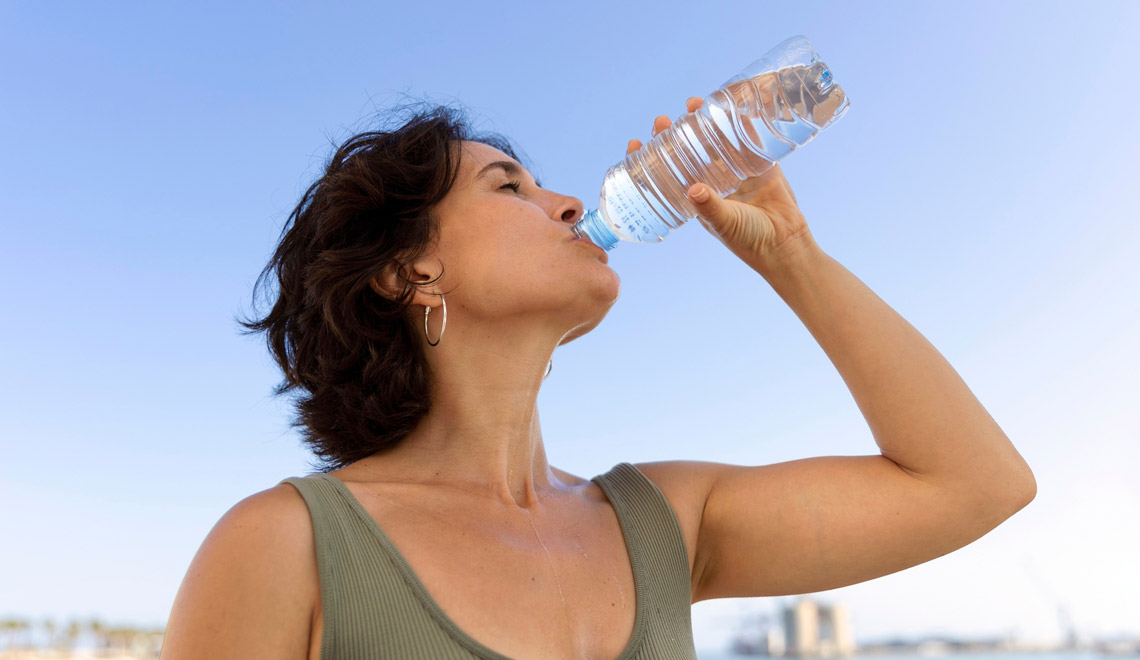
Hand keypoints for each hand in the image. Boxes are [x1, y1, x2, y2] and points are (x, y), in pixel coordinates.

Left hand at [627, 97, 821, 274]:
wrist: (785, 243)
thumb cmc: (748, 240)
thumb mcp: (724, 223)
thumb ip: (710, 206)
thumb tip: (694, 189)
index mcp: (698, 197)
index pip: (668, 173)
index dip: (651, 159)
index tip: (636, 144)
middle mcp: (714, 181)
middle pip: (689, 151)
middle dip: (674, 134)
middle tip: (662, 120)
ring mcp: (737, 170)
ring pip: (716, 140)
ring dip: (703, 122)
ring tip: (692, 104)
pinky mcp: (761, 164)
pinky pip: (749, 139)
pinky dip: (741, 123)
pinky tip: (731, 106)